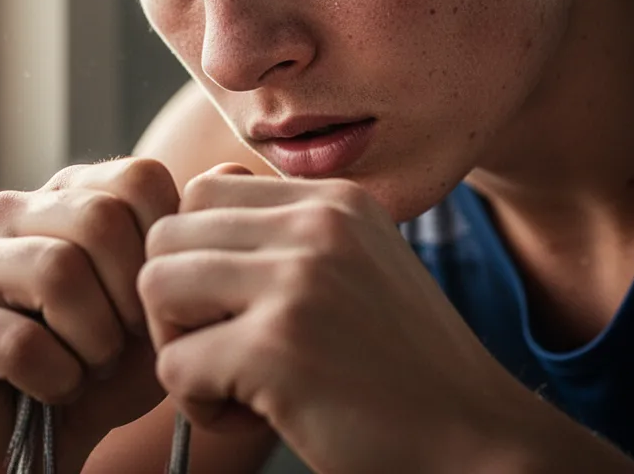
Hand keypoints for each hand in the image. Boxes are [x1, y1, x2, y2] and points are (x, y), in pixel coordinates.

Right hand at [0, 158, 177, 473]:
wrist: (35, 438)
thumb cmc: (104, 361)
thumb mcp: (164, 301)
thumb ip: (194, 236)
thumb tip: (235, 167)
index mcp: (69, 194)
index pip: (139, 177)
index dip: (164, 247)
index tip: (155, 302)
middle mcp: (12, 211)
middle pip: (99, 219)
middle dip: (130, 298)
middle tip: (122, 341)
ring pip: (58, 272)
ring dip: (94, 342)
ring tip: (88, 363)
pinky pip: (22, 342)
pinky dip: (58, 379)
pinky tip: (53, 387)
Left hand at [140, 168, 526, 472]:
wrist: (478, 440)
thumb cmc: (403, 366)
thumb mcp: (357, 267)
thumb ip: (289, 234)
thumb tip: (193, 211)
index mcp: (333, 200)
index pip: (202, 192)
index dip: (196, 256)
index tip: (232, 308)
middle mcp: (316, 223)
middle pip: (168, 235)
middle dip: (174, 301)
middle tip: (221, 349)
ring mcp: (299, 280)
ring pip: (156, 285)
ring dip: (179, 345)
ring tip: (234, 381)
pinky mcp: (280, 346)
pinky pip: (175, 364)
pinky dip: (199, 403)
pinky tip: (255, 416)